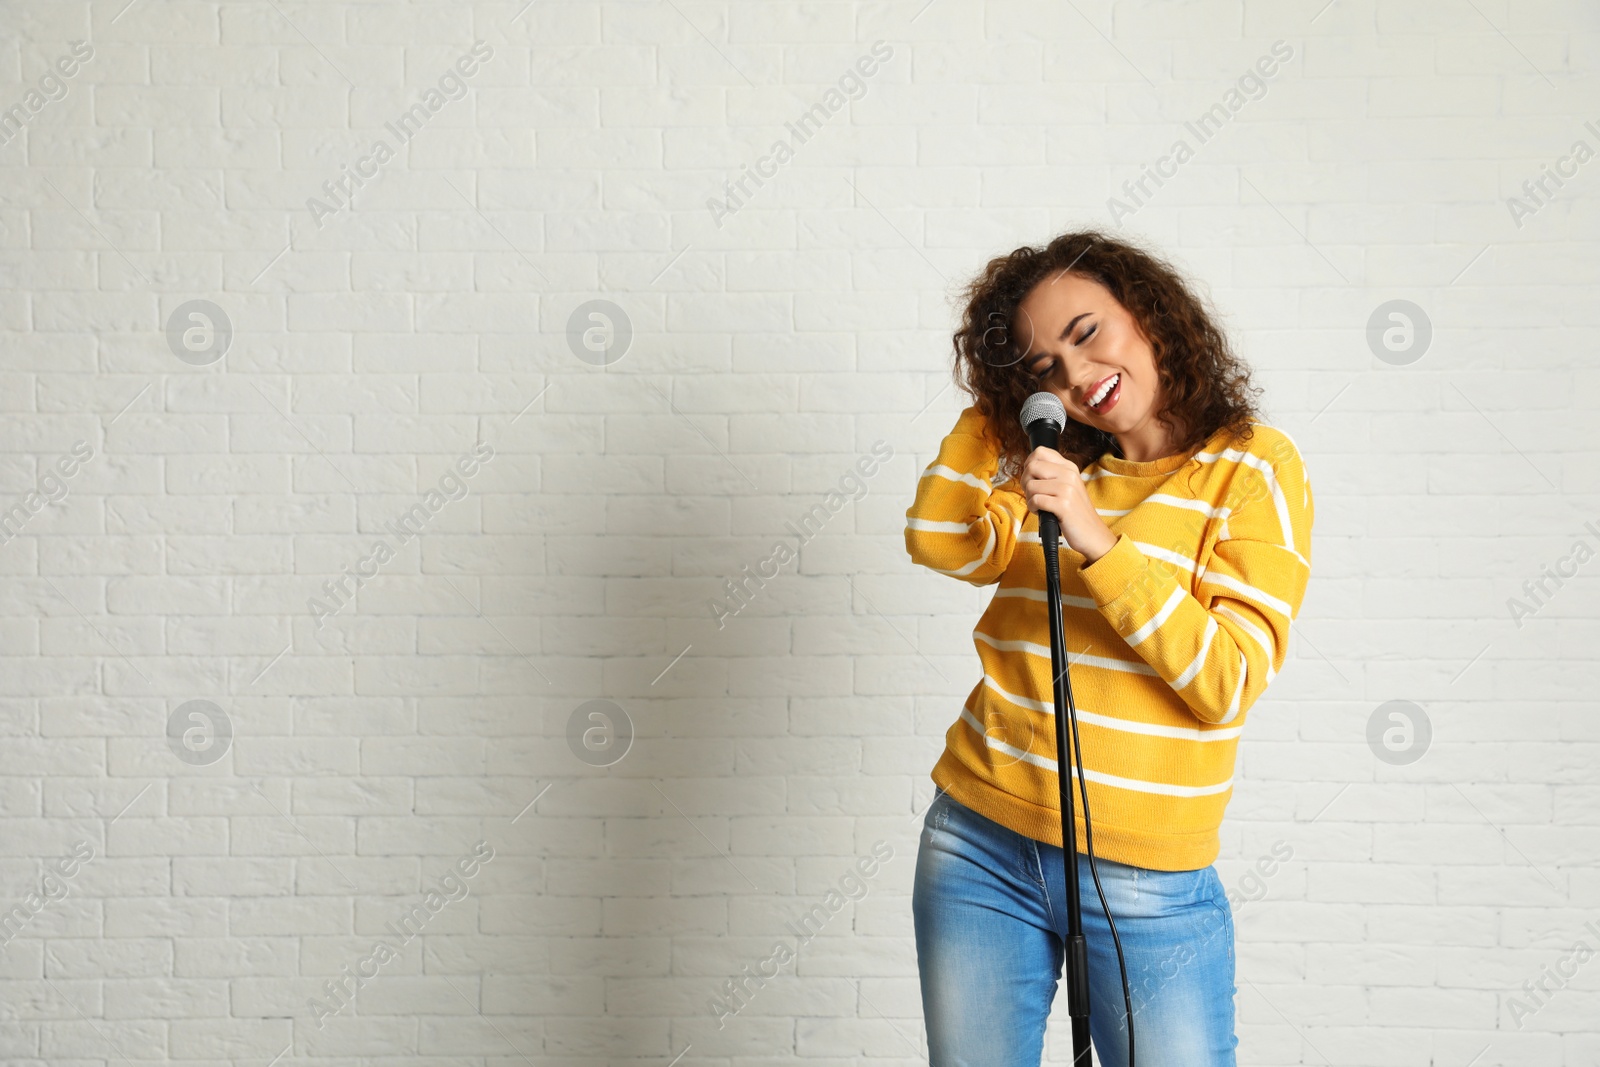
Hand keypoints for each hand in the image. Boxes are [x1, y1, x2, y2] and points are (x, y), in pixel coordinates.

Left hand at [1019, 446, 1118, 562]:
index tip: (1033, 477)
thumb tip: (1028, 467)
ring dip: (1029, 498)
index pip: (1041, 451)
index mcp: (1070, 467)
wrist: (1093, 534)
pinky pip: (1035, 500)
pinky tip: (1041, 512)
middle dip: (1025, 482)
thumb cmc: (1075, 513)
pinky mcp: (1064, 505)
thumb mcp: (1068, 486)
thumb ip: (1052, 474)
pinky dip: (1033, 508)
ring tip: (1040, 505)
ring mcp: (1067, 489)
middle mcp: (1069, 474)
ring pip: (1031, 485)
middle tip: (1033, 494)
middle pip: (1032, 466)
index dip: (1029, 464)